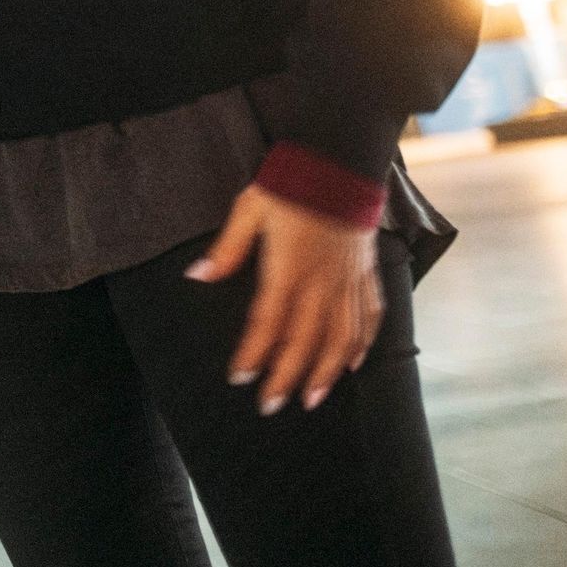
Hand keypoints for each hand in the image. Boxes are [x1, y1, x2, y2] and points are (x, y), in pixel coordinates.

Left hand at [186, 182, 383, 415]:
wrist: (340, 160)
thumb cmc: (291, 184)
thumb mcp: (250, 209)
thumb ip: (228, 248)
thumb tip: (197, 275)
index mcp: (289, 269)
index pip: (268, 324)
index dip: (254, 354)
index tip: (240, 379)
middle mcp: (321, 282)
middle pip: (304, 341)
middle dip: (287, 377)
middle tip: (272, 406)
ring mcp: (347, 279)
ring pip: (340, 337)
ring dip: (325, 372)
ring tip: (312, 399)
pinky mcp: (365, 271)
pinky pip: (369, 315)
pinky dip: (363, 342)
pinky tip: (353, 364)